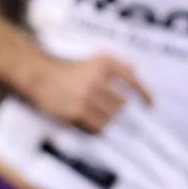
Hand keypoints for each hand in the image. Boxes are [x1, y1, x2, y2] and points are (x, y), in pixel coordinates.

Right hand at [25, 52, 152, 133]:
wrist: (37, 75)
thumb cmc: (66, 70)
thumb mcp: (92, 60)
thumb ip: (116, 68)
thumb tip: (138, 84)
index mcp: (103, 62)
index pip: (131, 79)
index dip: (144, 94)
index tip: (150, 105)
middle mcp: (96, 78)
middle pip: (122, 103)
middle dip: (117, 109)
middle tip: (109, 112)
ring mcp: (86, 95)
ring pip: (111, 117)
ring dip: (107, 120)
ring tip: (94, 115)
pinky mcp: (76, 112)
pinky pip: (98, 127)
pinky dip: (97, 128)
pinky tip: (88, 123)